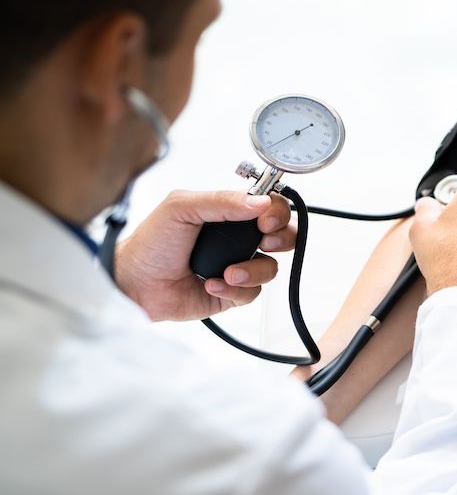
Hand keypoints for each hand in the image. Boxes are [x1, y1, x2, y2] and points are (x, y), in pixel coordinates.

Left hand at [115, 190, 296, 320]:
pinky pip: (253, 293)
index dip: (276, 212)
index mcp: (229, 213)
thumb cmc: (151, 243)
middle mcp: (238, 239)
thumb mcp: (182, 208)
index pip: (269, 206)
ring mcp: (237, 266)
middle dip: (281, 238)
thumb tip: (261, 202)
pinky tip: (211, 285)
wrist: (135, 284)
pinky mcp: (233, 293)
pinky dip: (234, 290)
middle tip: (264, 242)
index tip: (265, 221)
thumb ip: (222, 201)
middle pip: (283, 235)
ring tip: (227, 273)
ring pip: (271, 267)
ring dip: (252, 270)